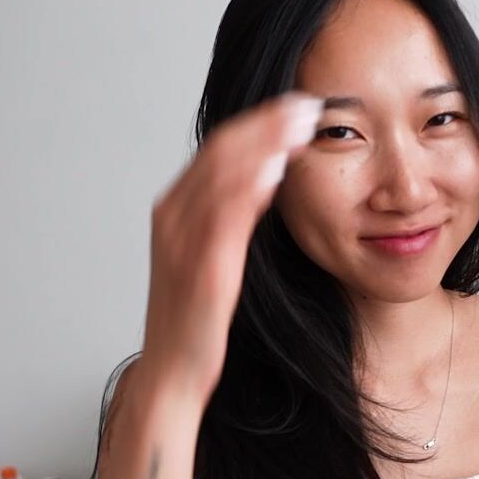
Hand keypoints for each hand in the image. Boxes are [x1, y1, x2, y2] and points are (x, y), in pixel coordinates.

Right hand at [142, 90, 324, 389]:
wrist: (174, 375)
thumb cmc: (197, 322)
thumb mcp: (214, 257)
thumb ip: (231, 216)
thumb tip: (263, 178)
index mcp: (175, 211)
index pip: (218, 150)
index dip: (258, 124)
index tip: (294, 106)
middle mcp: (172, 217)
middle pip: (220, 151)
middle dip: (266, 124)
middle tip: (306, 103)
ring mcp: (182, 242)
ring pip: (222, 175)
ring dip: (264, 144)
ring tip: (299, 123)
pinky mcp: (201, 269)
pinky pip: (224, 219)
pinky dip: (249, 189)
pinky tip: (276, 169)